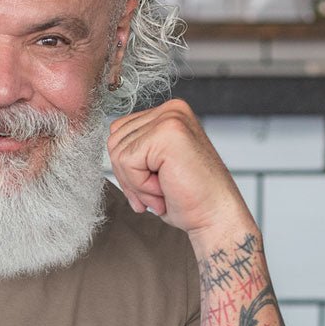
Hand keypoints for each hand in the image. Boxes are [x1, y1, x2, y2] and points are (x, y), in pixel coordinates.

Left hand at [107, 99, 254, 249]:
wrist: (214, 215)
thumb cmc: (187, 197)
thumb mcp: (153, 167)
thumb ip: (135, 150)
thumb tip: (110, 146)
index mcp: (168, 114)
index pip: (118, 133)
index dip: (127, 168)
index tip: (151, 186)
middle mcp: (170, 110)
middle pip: (114, 142)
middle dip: (129, 176)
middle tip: (157, 192)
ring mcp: (170, 118)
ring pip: (118, 153)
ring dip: (136, 183)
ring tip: (163, 190)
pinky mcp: (167, 133)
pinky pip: (127, 162)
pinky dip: (141, 185)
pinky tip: (165, 189)